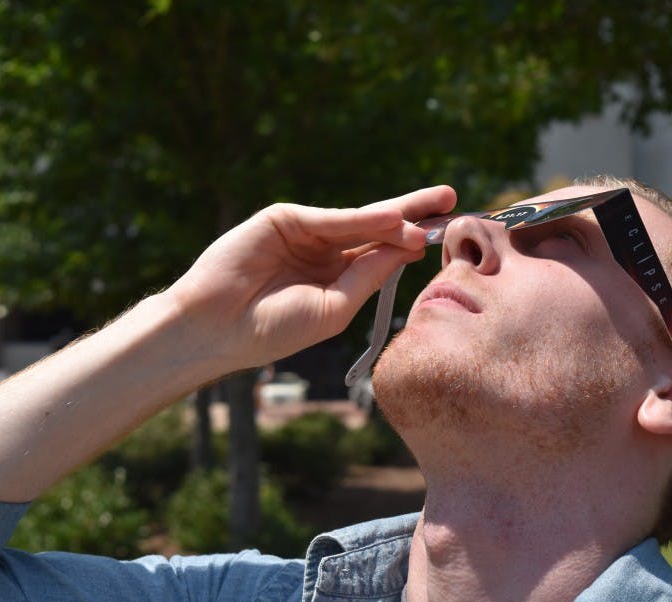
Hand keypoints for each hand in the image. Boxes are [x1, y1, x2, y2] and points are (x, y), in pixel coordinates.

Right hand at [165, 185, 456, 376]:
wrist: (217, 327)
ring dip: (398, 213)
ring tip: (436, 208)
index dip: (416, 243)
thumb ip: (368, 276)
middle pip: (379, 228)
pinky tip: (394, 219)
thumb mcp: (334, 309)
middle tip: (454, 201)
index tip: (452, 235)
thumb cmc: (273, 329)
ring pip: (361, 219)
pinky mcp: (286, 219)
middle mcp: (327, 252)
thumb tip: (409, 247)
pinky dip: (363, 219)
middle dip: (415, 213)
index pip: (385, 254)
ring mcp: (307, 233)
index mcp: (339, 278)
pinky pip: (332, 219)